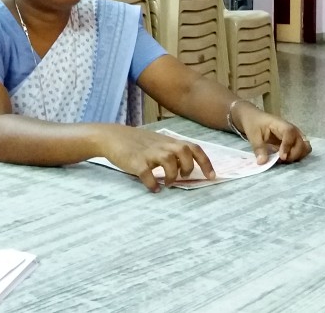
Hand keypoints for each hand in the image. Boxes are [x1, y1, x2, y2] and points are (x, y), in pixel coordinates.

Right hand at [99, 125, 215, 192]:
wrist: (112, 137)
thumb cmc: (137, 142)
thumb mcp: (158, 142)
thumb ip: (171, 151)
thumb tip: (187, 167)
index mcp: (169, 142)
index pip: (194, 148)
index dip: (205, 162)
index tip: (211, 176)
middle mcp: (162, 145)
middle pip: (185, 152)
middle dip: (188, 167)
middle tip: (182, 176)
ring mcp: (149, 153)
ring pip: (169, 162)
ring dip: (172, 175)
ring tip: (167, 183)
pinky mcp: (136, 162)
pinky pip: (147, 174)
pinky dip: (153, 184)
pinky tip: (153, 188)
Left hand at [234, 103, 311, 163]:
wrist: (254, 118)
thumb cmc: (254, 123)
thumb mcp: (252, 135)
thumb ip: (258, 148)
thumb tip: (262, 162)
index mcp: (281, 124)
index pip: (290, 133)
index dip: (288, 146)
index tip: (281, 157)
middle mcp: (292, 130)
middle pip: (301, 142)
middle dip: (293, 154)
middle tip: (280, 160)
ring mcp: (295, 136)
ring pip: (305, 147)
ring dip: (297, 156)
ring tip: (283, 159)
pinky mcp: (294, 142)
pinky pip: (302, 150)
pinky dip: (297, 156)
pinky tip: (285, 158)